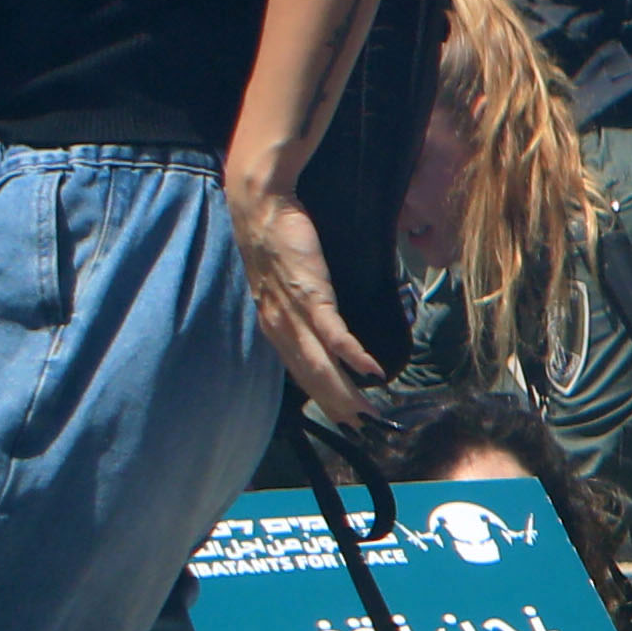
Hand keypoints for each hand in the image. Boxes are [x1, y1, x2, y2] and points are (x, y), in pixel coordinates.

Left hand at [235, 187, 384, 426]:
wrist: (260, 204)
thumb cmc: (276, 235)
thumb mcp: (283, 279)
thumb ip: (297, 302)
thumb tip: (318, 315)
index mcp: (273, 324)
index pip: (300, 370)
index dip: (322, 395)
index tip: (343, 416)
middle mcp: (279, 326)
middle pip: (311, 375)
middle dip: (336, 404)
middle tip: (361, 426)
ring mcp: (294, 313)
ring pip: (320, 363)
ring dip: (344, 391)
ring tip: (367, 412)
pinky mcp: (309, 293)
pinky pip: (333, 332)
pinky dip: (351, 355)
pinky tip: (371, 371)